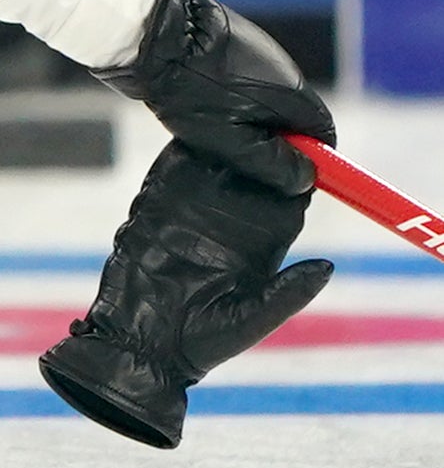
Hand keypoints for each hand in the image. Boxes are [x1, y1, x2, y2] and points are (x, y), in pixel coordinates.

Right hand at [40, 139, 332, 447]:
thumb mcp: (250, 320)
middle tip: (267, 123)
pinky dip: (180, 155)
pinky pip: (168, 176)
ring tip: (230, 119)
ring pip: (210, 169)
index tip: (306, 157)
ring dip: (220, 145)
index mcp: (256, 251)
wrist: (137, 347)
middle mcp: (225, 228)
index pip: (283, 205)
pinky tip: (191, 136)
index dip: (295, 179)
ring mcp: (186, 216)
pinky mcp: (151, 213)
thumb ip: (287, 294)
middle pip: (249, 177)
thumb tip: (328, 267)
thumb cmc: (199, 344)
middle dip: (259, 151)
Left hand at [94, 0, 334, 194]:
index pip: (323, 133)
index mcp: (294, 93)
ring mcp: (262, 53)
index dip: (308, 159)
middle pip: (296, 118)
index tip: (283, 176)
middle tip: (241, 158)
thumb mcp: (231, 140)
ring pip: (268, 100)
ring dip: (251, 119)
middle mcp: (286, 69)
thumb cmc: (191, 90)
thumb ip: (272, 163)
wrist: (155, 36)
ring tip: (214, 130)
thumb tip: (307, 178)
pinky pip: (247, 81)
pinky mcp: (238, 44)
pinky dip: (234, 98)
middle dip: (275, 142)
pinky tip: (204, 105)